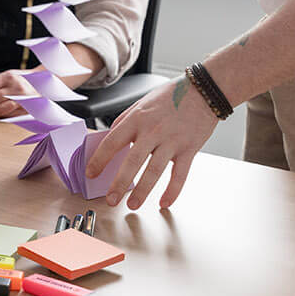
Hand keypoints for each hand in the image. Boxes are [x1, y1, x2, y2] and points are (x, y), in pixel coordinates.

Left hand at [85, 75, 217, 210]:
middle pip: (131, 161)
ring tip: (133, 205)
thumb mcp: (143, 101)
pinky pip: (179, 175)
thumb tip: (111, 136)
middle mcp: (152, 130)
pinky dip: (172, 191)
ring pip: (154, 171)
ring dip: (142, 192)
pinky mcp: (189, 149)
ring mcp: (171, 141)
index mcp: (137, 118)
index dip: (99, 159)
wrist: (203, 90)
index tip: (91, 173)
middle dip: (118, 183)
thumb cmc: (173, 94)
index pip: (112, 141)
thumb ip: (127, 119)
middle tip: (111, 199)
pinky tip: (164, 203)